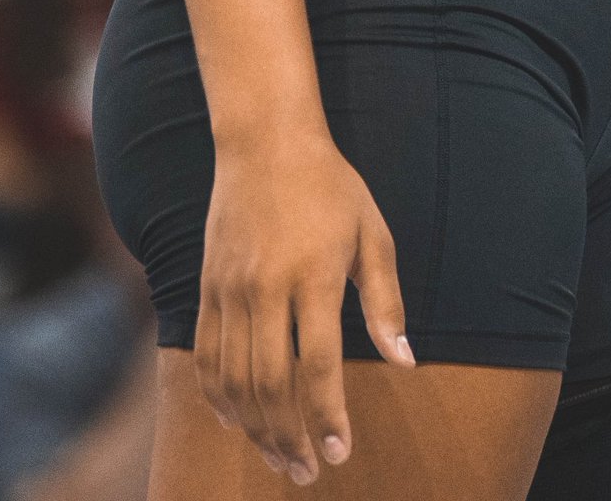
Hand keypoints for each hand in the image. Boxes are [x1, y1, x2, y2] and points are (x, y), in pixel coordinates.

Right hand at [195, 127, 413, 482]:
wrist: (265, 141)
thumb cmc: (330, 187)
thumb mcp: (372, 233)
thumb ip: (385, 301)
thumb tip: (404, 361)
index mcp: (314, 274)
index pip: (318, 364)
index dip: (329, 416)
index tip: (340, 453)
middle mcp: (266, 286)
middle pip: (271, 383)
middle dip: (290, 437)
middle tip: (308, 472)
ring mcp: (230, 289)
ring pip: (234, 379)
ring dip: (255, 429)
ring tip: (279, 458)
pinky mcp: (207, 287)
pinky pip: (206, 355)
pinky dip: (218, 397)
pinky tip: (237, 422)